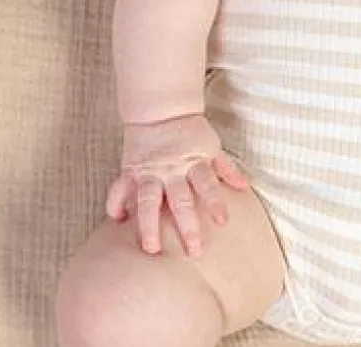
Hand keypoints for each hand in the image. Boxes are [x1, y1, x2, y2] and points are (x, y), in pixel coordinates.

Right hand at [105, 112, 249, 258]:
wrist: (161, 110)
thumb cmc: (190, 131)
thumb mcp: (212, 146)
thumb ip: (226, 168)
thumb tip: (244, 186)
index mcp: (194, 163)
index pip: (207, 185)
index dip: (215, 202)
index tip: (223, 222)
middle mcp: (172, 170)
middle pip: (180, 200)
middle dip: (187, 225)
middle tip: (193, 251)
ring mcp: (149, 172)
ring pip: (148, 201)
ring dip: (149, 225)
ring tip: (151, 249)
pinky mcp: (130, 171)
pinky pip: (119, 190)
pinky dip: (115, 205)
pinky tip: (117, 221)